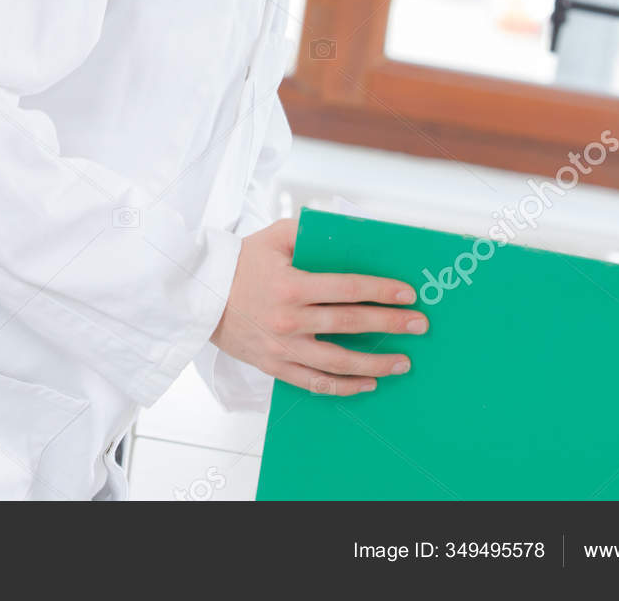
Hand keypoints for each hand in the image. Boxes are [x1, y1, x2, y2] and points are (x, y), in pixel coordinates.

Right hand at [211, 217, 426, 395]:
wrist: (199, 294)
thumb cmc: (239, 261)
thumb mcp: (272, 236)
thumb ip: (308, 232)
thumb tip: (346, 231)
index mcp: (290, 284)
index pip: (347, 288)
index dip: (381, 291)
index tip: (408, 294)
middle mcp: (288, 318)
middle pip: (349, 324)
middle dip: (389, 324)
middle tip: (419, 325)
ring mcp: (281, 346)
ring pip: (337, 362)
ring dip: (375, 364)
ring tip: (402, 362)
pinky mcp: (274, 365)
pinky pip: (314, 383)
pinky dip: (344, 387)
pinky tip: (368, 384)